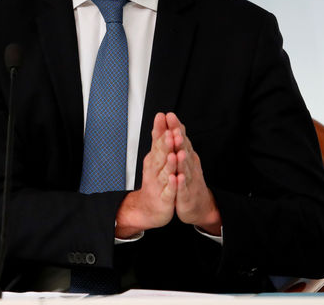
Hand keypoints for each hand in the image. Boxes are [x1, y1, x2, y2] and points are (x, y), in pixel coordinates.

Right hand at [115, 113, 176, 237]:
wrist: (148, 208)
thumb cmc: (154, 181)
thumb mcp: (156, 158)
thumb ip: (159, 140)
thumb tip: (161, 121)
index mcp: (154, 159)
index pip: (157, 141)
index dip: (160, 129)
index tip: (162, 116)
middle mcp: (154, 169)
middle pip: (160, 155)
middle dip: (165, 144)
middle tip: (169, 132)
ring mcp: (159, 183)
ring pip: (165, 171)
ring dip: (169, 163)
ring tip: (174, 153)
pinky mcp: (165, 198)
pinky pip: (169, 191)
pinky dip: (172, 185)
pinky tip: (176, 178)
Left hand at [166, 112, 221, 234]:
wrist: (198, 205)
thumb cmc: (187, 179)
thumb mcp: (182, 159)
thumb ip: (178, 143)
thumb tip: (175, 124)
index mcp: (186, 156)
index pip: (181, 139)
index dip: (176, 128)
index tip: (169, 115)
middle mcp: (189, 166)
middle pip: (184, 151)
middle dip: (180, 140)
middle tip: (176, 128)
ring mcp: (188, 180)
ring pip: (185, 168)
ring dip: (182, 160)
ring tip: (178, 152)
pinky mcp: (185, 195)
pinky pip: (183, 188)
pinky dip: (180, 183)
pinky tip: (177, 177)